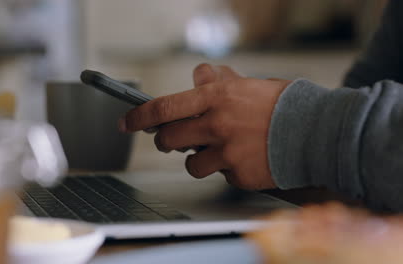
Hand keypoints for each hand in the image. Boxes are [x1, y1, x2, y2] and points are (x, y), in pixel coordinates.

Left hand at [119, 63, 290, 189]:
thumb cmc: (282, 106)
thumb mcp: (247, 85)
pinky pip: (220, 176)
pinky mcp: (238, 175)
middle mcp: (216, 125)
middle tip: (172, 140)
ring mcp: (227, 153)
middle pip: (168, 140)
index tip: (127, 123)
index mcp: (215, 98)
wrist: (315, 131)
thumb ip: (218, 81)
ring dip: (199, 158)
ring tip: (219, 150)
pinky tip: (244, 158)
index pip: (163, 108)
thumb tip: (199, 74)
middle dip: (166, 142)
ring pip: (192, 164)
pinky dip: (226, 169)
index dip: (139, 117)